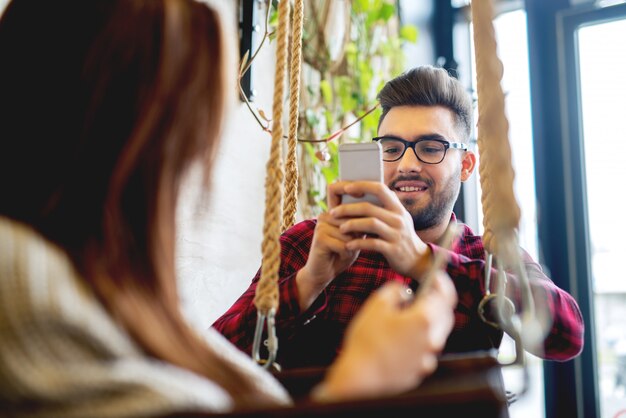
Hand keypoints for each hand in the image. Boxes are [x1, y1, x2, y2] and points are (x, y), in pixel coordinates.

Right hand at [296, 211, 359, 310]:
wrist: (321, 274)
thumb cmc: (339, 256)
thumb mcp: (354, 239)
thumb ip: (360, 227)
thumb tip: (368, 221)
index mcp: (333, 213)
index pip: (358, 217)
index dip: (359, 234)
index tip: (348, 242)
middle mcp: (325, 216)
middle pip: (354, 226)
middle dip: (354, 241)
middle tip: (342, 249)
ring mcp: (321, 226)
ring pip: (349, 236)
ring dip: (349, 249)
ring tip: (338, 253)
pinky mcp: (320, 238)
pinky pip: (343, 246)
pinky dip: (345, 255)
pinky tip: (336, 257)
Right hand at [315, 273, 456, 400]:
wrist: (360, 377)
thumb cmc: (367, 341)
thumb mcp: (377, 304)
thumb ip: (395, 290)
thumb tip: (405, 291)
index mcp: (424, 318)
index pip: (446, 296)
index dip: (443, 283)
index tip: (437, 277)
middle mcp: (432, 338)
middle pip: (445, 315)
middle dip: (437, 303)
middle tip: (422, 296)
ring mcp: (428, 356)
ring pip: (436, 333)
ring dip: (427, 323)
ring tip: (403, 320)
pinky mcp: (421, 370)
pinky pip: (426, 351)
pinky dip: (419, 342)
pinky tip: (400, 341)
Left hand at [328, 181, 429, 280]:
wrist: (417, 260)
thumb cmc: (400, 237)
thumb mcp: (397, 218)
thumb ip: (384, 207)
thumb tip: (363, 191)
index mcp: (398, 208)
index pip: (380, 188)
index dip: (362, 185)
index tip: (346, 187)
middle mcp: (399, 218)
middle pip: (369, 207)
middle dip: (348, 209)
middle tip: (333, 212)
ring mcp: (396, 234)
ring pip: (370, 223)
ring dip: (351, 225)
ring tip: (340, 228)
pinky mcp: (393, 249)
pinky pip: (372, 243)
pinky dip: (358, 243)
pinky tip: (348, 245)